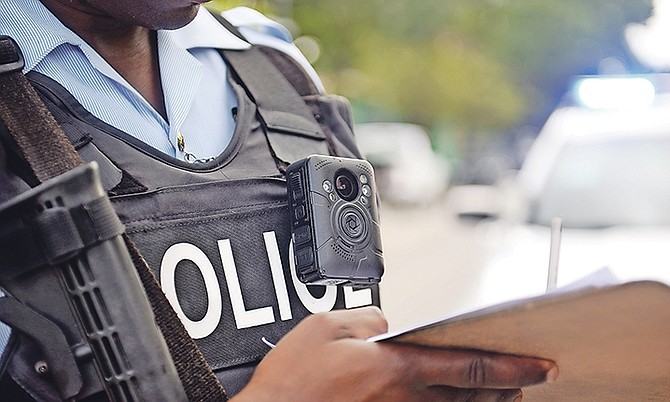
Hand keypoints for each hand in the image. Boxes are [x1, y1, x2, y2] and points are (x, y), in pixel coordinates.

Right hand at [233, 306, 557, 401]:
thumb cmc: (294, 382)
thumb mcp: (325, 327)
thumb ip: (367, 319)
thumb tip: (387, 324)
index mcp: (396, 369)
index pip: (469, 365)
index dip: (511, 364)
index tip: (540, 364)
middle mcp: (405, 401)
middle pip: (473, 395)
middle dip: (508, 386)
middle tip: (531, 378)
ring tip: (505, 394)